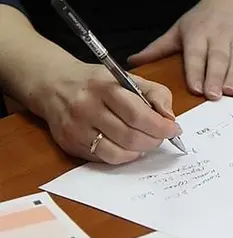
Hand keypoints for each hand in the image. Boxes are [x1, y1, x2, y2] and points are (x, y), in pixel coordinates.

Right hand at [39, 62, 181, 163]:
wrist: (54, 85)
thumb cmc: (98, 83)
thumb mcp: (129, 78)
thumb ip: (156, 94)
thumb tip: (169, 119)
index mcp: (105, 88)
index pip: (138, 114)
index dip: (160, 126)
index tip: (174, 129)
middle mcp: (87, 109)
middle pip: (130, 137)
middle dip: (153, 140)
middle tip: (160, 137)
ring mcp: (76, 129)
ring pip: (117, 153)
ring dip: (139, 151)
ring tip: (144, 141)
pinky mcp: (70, 145)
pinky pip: (104, 159)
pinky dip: (122, 156)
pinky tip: (126, 146)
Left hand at [128, 0, 232, 98]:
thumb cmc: (206, 17)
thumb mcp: (180, 28)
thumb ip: (159, 48)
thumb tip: (132, 62)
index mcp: (197, 33)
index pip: (195, 54)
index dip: (195, 71)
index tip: (195, 88)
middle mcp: (219, 35)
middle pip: (217, 58)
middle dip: (215, 76)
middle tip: (213, 96)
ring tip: (230, 90)